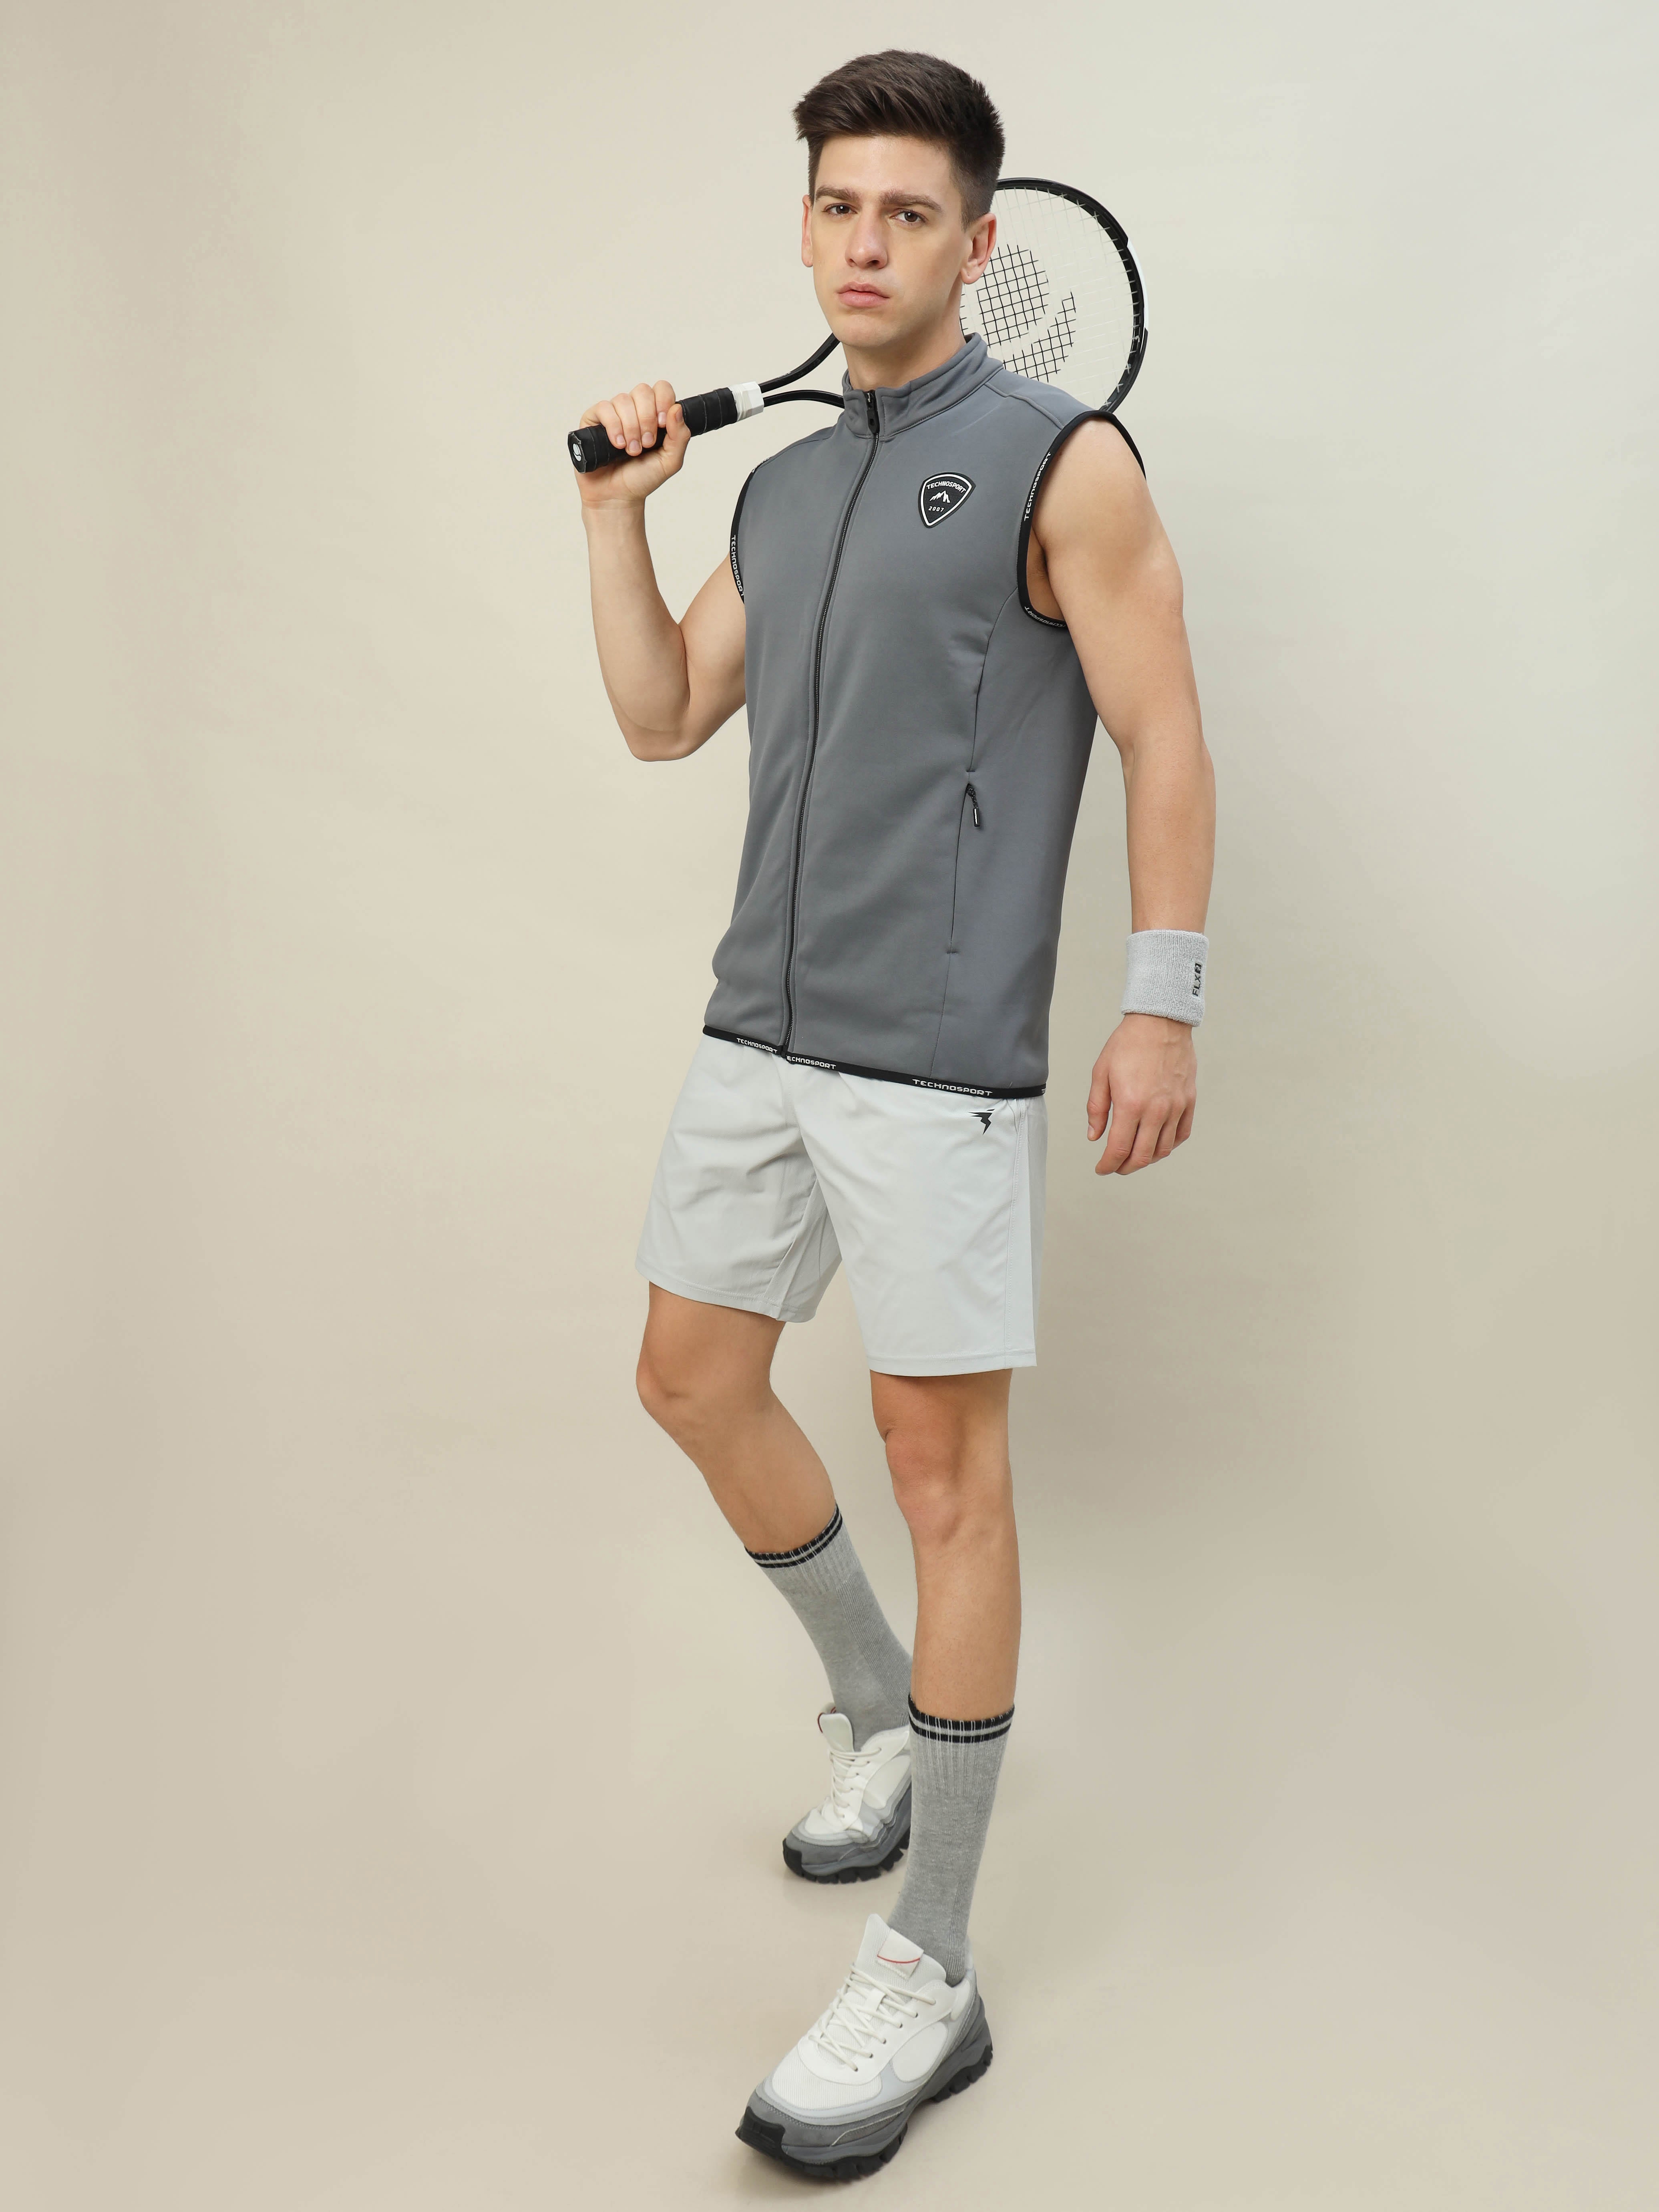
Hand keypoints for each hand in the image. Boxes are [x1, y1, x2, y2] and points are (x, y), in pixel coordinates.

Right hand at [574, 379, 689, 507]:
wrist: (617, 497)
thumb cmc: (642, 479)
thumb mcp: (670, 461)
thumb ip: (680, 436)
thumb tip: (677, 408)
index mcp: (654, 414)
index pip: (661, 389)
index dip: (663, 401)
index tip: (662, 425)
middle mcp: (634, 410)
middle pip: (642, 391)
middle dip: (647, 418)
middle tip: (647, 444)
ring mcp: (613, 413)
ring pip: (623, 400)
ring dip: (631, 427)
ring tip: (631, 450)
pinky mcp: (593, 420)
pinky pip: (605, 408)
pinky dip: (614, 426)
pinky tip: (617, 445)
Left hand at [1086, 1014, 1196, 1174]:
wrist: (1160, 1022)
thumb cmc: (1129, 1043)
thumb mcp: (1101, 1073)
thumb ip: (1096, 1108)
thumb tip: (1094, 1136)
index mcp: (1130, 1104)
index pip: (1118, 1149)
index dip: (1108, 1165)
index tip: (1102, 1168)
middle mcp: (1155, 1110)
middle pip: (1142, 1156)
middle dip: (1125, 1167)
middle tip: (1116, 1166)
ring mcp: (1175, 1107)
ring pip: (1163, 1149)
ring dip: (1147, 1159)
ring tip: (1134, 1156)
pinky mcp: (1188, 1101)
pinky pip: (1181, 1134)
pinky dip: (1168, 1146)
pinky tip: (1157, 1143)